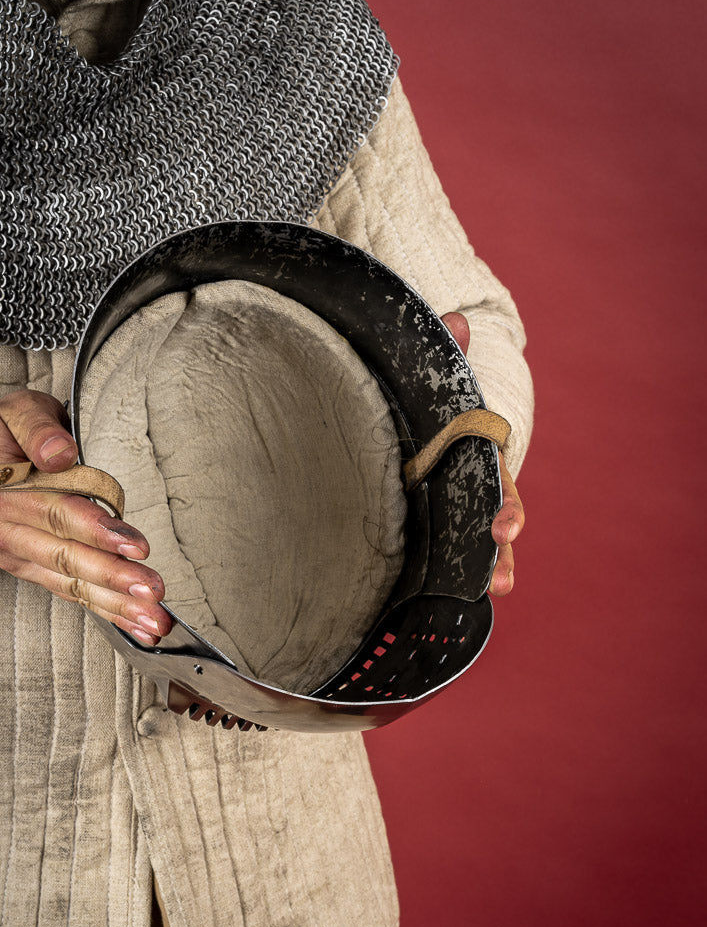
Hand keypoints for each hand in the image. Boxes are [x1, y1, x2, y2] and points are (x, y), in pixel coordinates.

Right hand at [0, 389, 171, 644]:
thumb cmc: (7, 433)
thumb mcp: (20, 412)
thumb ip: (40, 429)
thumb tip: (60, 452)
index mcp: (7, 492)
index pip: (59, 514)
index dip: (99, 532)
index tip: (137, 546)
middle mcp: (10, 531)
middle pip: (69, 558)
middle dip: (115, 579)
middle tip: (154, 591)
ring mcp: (20, 555)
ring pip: (73, 585)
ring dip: (118, 606)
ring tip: (156, 619)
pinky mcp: (34, 569)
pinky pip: (74, 594)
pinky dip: (109, 612)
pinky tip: (139, 625)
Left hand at [441, 312, 524, 595]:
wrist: (420, 425)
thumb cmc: (435, 406)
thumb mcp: (441, 383)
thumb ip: (450, 357)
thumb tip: (455, 321)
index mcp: (480, 464)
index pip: (501, 489)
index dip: (506, 511)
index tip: (504, 529)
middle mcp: (471, 495)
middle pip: (492, 531)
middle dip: (499, 557)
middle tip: (500, 583)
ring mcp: (447, 515)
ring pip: (467, 549)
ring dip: (477, 573)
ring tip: (485, 598)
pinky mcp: (419, 530)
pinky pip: (427, 557)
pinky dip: (428, 580)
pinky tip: (421, 606)